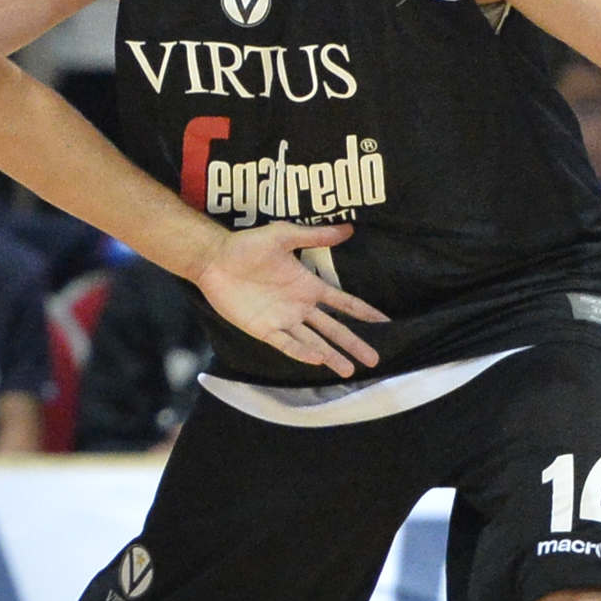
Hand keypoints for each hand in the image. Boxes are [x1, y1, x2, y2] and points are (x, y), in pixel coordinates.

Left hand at [197, 224, 387, 373]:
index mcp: (309, 286)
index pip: (343, 303)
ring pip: (314, 342)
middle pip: (334, 329)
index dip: (363, 313)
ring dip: (332, 356)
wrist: (215, 258)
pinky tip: (318, 359)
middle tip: (375, 359)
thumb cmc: (247, 245)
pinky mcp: (263, 329)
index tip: (385, 324)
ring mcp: (283, 320)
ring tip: (350, 371)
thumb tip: (349, 228)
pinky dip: (301, 352)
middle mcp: (300, 307)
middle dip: (354, 343)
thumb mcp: (284, 236)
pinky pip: (286, 343)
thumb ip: (315, 236)